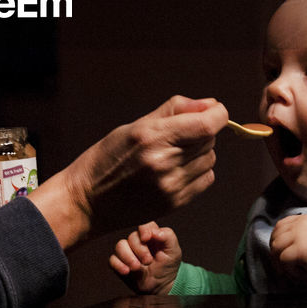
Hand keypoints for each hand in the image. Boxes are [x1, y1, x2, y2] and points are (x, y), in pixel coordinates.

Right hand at [29, 95, 225, 247]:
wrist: (88, 201)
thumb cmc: (106, 159)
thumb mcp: (134, 126)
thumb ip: (174, 111)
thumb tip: (208, 104)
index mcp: (153, 138)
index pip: (208, 124)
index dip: (217, 114)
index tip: (213, 111)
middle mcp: (165, 163)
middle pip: (210, 139)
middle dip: (202, 131)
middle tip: (178, 135)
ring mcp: (172, 186)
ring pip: (210, 159)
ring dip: (200, 153)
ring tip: (173, 154)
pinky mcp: (175, 203)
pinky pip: (205, 179)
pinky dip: (198, 171)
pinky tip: (176, 170)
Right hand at [109, 221, 182, 294]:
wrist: (162, 285)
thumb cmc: (168, 266)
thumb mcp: (174, 251)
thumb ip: (168, 237)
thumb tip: (155, 232)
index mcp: (151, 235)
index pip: (144, 226)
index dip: (143, 230)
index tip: (147, 238)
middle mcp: (138, 241)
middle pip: (132, 237)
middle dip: (140, 250)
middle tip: (148, 261)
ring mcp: (128, 252)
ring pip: (119, 246)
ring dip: (128, 257)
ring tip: (137, 267)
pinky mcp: (120, 263)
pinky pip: (112, 259)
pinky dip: (118, 265)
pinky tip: (127, 271)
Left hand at [269, 214, 306, 287]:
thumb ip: (298, 236)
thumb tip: (277, 246)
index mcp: (304, 219)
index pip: (280, 226)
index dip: (276, 240)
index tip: (279, 254)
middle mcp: (300, 223)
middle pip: (275, 237)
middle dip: (275, 254)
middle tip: (283, 268)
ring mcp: (299, 234)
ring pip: (276, 248)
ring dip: (282, 263)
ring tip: (294, 272)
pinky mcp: (300, 248)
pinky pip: (283, 260)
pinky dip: (289, 270)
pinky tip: (300, 274)